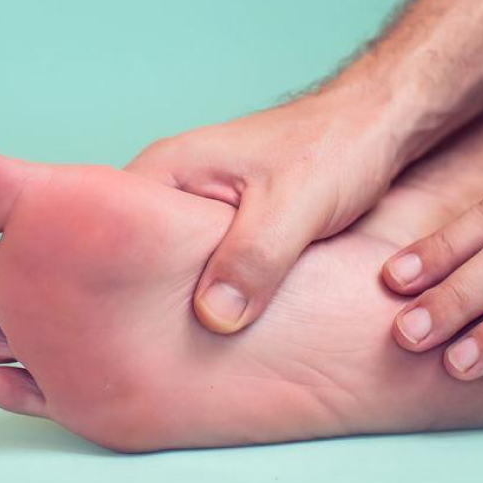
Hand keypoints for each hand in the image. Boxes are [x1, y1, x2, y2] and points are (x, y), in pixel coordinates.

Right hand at [128, 88, 405, 333]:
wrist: (380, 125)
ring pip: (171, 270)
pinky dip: (214, 299)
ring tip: (178, 358)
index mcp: (169, 170)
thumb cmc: (337, 147)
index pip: (103, 229)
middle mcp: (174, 187)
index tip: (111, 333)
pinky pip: (205, 271)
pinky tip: (222, 336)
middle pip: (133, 258)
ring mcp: (199, 209)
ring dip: (179, 306)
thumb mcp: (295, 205)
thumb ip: (255, 256)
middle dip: (139, 305)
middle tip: (146, 358)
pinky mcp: (229, 229)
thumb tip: (214, 318)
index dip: (101, 281)